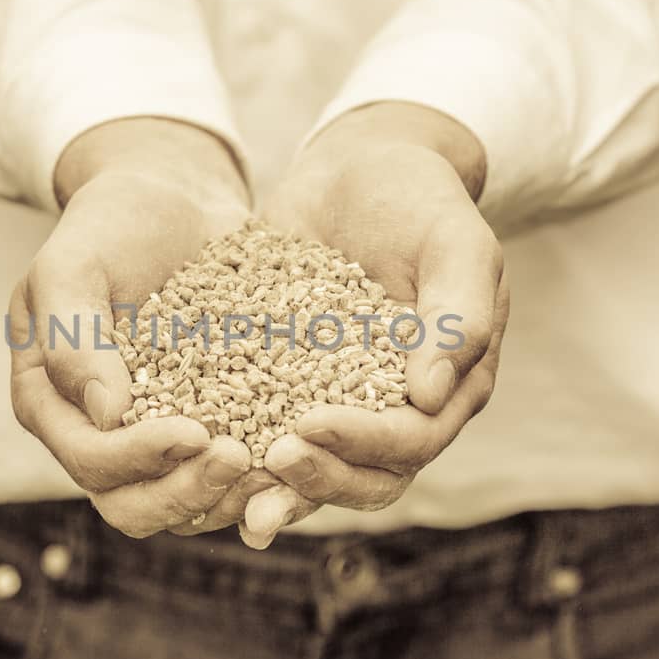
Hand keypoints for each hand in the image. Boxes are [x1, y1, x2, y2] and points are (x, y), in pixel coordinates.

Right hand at [9, 118, 274, 536]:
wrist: (170, 200)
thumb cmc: (110, 225)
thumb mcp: (74, 263)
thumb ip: (72, 336)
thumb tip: (106, 415)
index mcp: (51, 404)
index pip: (89, 459)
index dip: (138, 458)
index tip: (193, 432)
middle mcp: (99, 435)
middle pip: (133, 505)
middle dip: (186, 492)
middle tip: (239, 459)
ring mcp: (154, 438)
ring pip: (185, 504)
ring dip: (229, 497)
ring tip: (276, 467)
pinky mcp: (209, 427)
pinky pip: (231, 475)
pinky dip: (264, 477)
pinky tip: (301, 456)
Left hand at [246, 102, 509, 546]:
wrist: (362, 165)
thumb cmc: (420, 197)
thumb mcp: (455, 241)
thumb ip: (460, 313)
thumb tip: (430, 395)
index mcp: (451, 384)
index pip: (413, 438)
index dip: (366, 442)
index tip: (312, 425)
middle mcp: (401, 408)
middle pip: (369, 475)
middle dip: (321, 477)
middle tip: (270, 459)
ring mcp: (346, 402)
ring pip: (320, 468)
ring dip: (280, 487)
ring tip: (232, 493)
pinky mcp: (294, 385)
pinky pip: (271, 430)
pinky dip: (243, 452)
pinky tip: (199, 458)